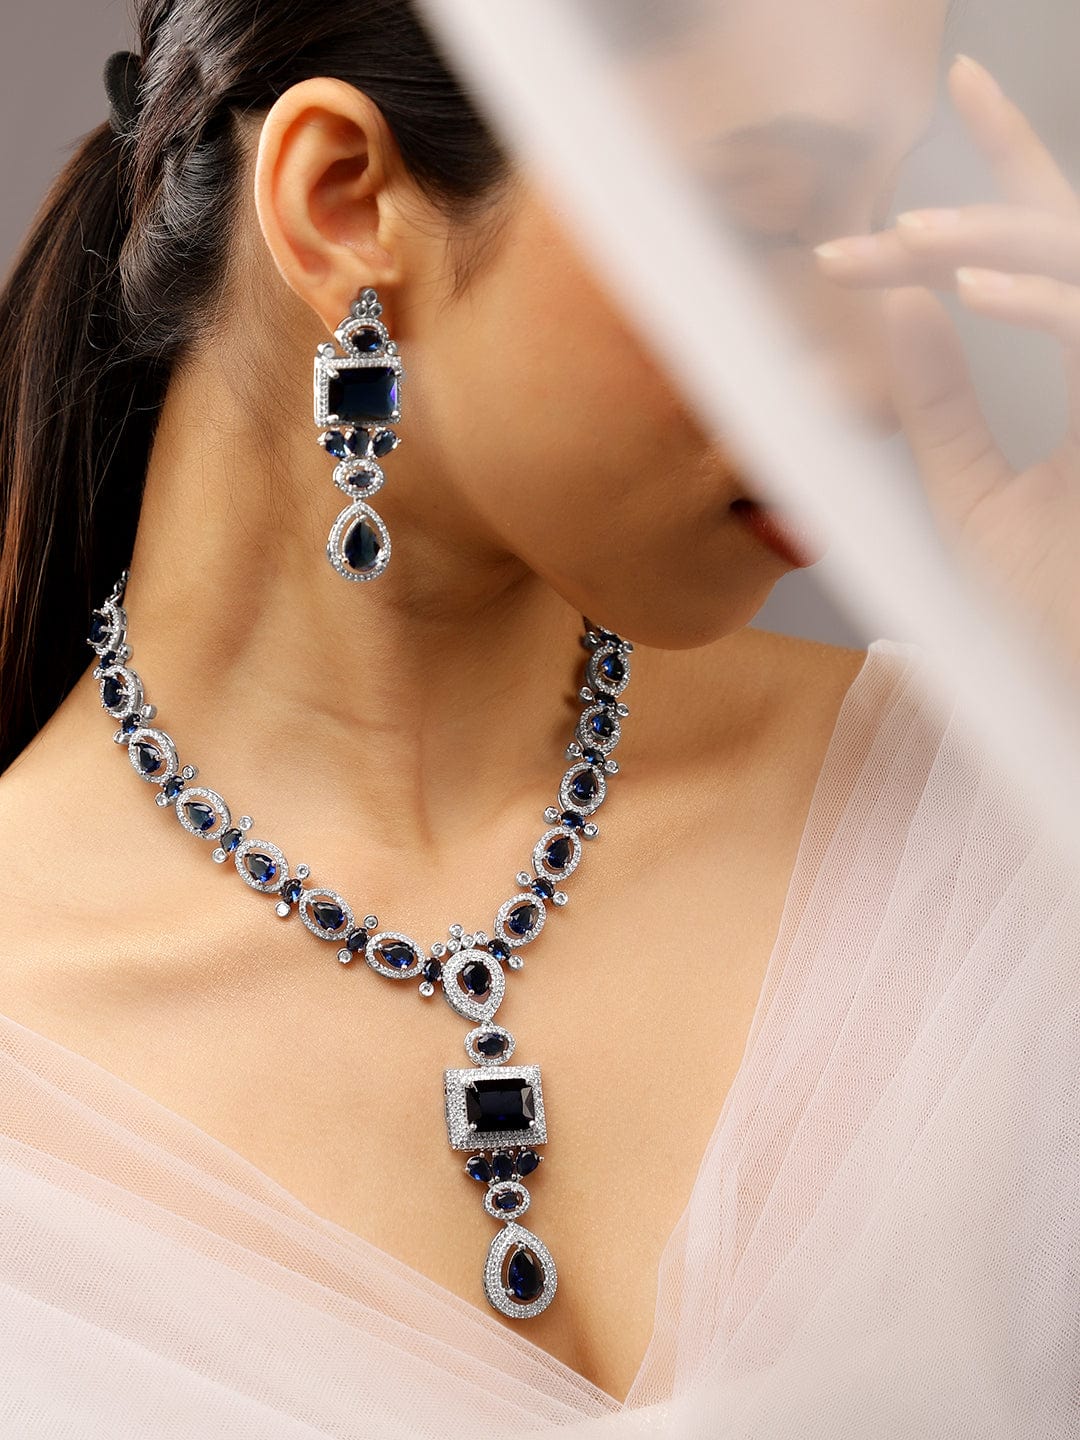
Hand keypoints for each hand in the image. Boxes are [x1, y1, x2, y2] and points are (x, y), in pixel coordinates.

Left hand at [813, 53, 1079, 675]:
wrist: (1066, 695)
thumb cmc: (1040, 612)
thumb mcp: (971, 494)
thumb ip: (941, 401)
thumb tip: (900, 309)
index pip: (1050, 241)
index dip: (1010, 160)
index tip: (954, 89)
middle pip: (1063, 233)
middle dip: (971, 210)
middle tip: (862, 234)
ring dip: (998, 238)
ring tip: (908, 242)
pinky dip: (1044, 300)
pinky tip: (969, 287)